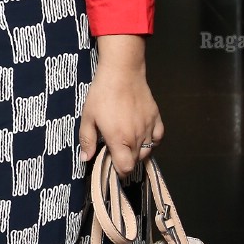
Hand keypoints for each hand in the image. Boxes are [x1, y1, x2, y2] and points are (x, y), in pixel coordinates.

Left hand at [78, 46, 163, 176]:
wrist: (122, 72)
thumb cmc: (103, 94)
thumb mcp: (88, 117)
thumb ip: (87, 140)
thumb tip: (85, 158)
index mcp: (119, 139)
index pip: (125, 168)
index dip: (118, 171)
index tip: (111, 164)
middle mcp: (136, 137)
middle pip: (135, 161)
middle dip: (125, 160)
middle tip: (115, 150)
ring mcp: (148, 128)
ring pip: (147, 151)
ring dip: (138, 152)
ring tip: (127, 143)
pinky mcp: (156, 118)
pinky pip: (158, 138)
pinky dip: (152, 141)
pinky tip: (142, 136)